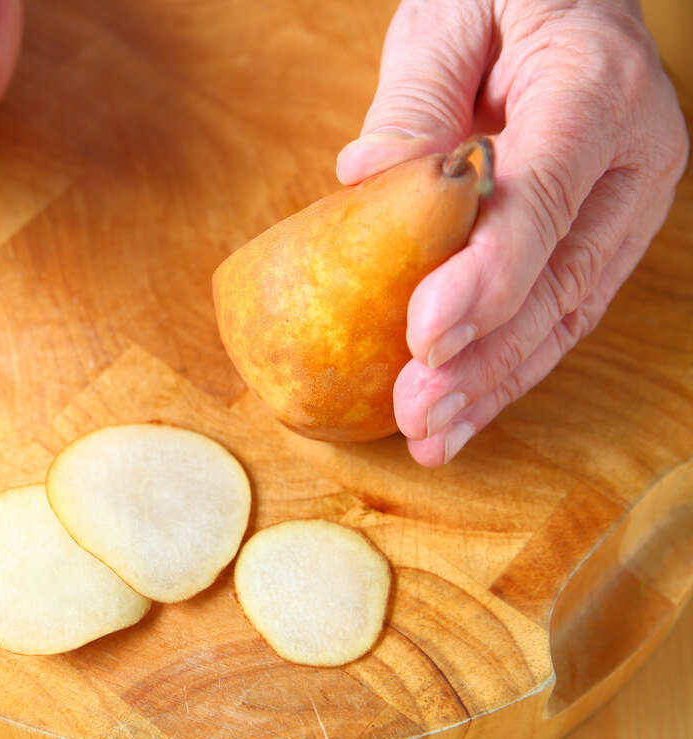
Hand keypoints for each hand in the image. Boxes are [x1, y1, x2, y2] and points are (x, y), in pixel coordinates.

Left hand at [336, 0, 687, 465]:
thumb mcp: (446, 20)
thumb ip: (414, 101)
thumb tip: (366, 183)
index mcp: (597, 85)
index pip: (545, 194)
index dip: (489, 274)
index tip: (425, 336)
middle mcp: (632, 153)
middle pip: (564, 276)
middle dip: (487, 357)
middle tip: (418, 413)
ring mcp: (623, 201)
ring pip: (567, 310)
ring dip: (497, 382)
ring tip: (433, 436)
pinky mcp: (598, 232)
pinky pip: (558, 309)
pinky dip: (509, 367)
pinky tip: (464, 411)